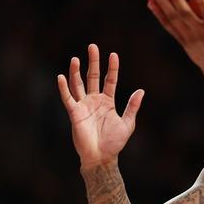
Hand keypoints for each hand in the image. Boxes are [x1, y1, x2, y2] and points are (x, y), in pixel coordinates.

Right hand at [57, 43, 143, 168]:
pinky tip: (61, 76)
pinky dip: (64, 88)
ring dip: (76, 72)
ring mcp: (83, 106)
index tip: (113, 54)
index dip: (112, 68)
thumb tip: (141, 90)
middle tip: (92, 46)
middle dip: (93, 62)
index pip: (110, 80)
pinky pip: (68, 98)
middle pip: (93, 77)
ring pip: (78, 84)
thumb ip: (132, 107)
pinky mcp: (74, 113)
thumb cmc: (114, 143)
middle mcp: (94, 101)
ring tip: (76, 58)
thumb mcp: (128, 124)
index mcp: (107, 102)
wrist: (101, 157)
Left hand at [148, 0, 203, 74]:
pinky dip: (160, 16)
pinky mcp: (182, 41)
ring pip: (173, 20)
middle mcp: (199, 33)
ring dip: (162, 5)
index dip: (202, 4)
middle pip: (184, 15)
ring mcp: (188, 37)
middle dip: (175, 0)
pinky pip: (169, 27)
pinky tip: (151, 4)